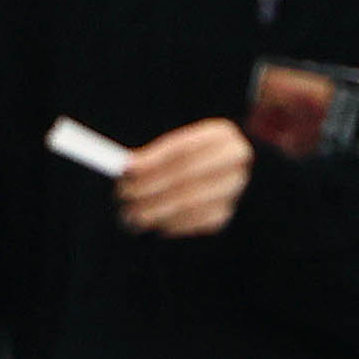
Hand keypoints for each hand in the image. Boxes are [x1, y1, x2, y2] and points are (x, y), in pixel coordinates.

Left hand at [118, 118, 253, 238]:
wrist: (225, 172)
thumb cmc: (192, 156)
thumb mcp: (179, 145)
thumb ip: (155, 155)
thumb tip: (127, 170)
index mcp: (220, 135)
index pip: (183, 147)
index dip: (153, 159)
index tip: (126, 168)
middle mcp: (234, 160)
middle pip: (187, 175)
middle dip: (150, 186)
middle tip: (124, 194)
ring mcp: (234, 189)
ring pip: (191, 202)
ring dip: (156, 210)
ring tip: (131, 214)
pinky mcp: (226, 214)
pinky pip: (195, 222)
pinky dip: (171, 223)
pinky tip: (154, 222)